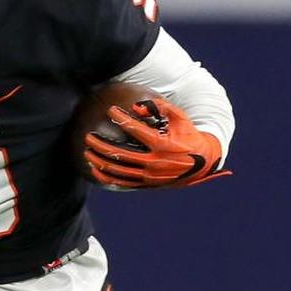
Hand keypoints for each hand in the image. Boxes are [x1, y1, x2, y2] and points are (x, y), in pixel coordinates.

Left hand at [83, 96, 230, 188]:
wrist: (203, 163)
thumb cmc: (188, 135)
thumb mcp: (181, 118)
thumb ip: (161, 107)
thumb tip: (136, 105)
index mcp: (163, 145)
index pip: (136, 130)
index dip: (121, 118)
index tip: (110, 110)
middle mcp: (155, 162)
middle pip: (120, 154)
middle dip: (100, 145)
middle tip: (88, 136)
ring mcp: (150, 176)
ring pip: (118, 171)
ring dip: (99, 161)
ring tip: (87, 151)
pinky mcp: (147, 184)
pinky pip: (122, 183)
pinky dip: (106, 177)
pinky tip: (94, 169)